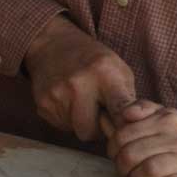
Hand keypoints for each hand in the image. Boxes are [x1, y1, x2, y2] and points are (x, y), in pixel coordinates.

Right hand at [23, 14, 136, 141]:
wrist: (53, 45)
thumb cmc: (93, 61)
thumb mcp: (119, 71)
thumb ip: (128, 101)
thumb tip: (133, 128)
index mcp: (105, 73)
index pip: (120, 109)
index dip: (125, 124)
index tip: (127, 129)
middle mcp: (79, 83)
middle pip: (90, 132)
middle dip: (95, 127)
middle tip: (97, 110)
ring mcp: (58, 94)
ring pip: (75, 130)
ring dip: (80, 121)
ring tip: (81, 101)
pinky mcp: (42, 103)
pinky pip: (60, 125)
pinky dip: (66, 117)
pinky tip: (67, 100)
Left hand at [102, 100, 176, 176]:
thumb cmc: (165, 146)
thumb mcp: (151, 124)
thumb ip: (130, 117)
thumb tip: (112, 114)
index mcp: (167, 116)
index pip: (124, 132)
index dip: (113, 146)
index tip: (115, 152)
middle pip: (132, 152)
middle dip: (121, 165)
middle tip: (122, 169)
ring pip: (149, 169)